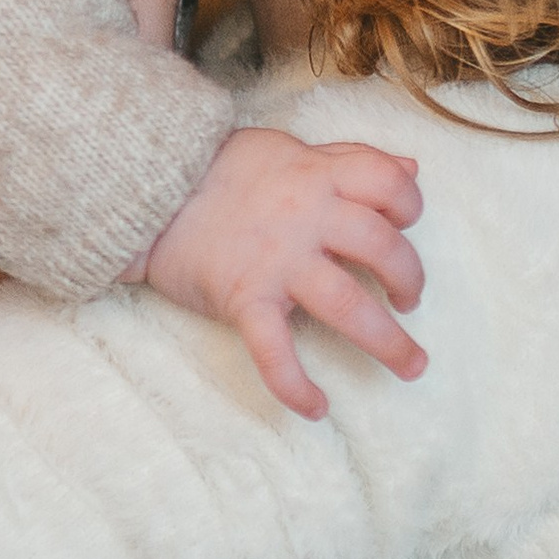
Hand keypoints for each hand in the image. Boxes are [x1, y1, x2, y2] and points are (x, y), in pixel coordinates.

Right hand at [142, 127, 425, 419]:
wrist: (146, 188)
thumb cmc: (220, 170)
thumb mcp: (288, 150)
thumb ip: (349, 160)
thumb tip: (412, 170)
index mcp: (319, 176)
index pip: (388, 184)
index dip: (409, 205)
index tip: (406, 225)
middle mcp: (306, 217)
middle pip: (382, 249)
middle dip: (411, 279)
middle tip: (410, 302)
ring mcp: (276, 261)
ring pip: (347, 304)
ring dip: (388, 341)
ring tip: (411, 364)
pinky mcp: (243, 298)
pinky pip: (275, 351)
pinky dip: (297, 386)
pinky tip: (316, 408)